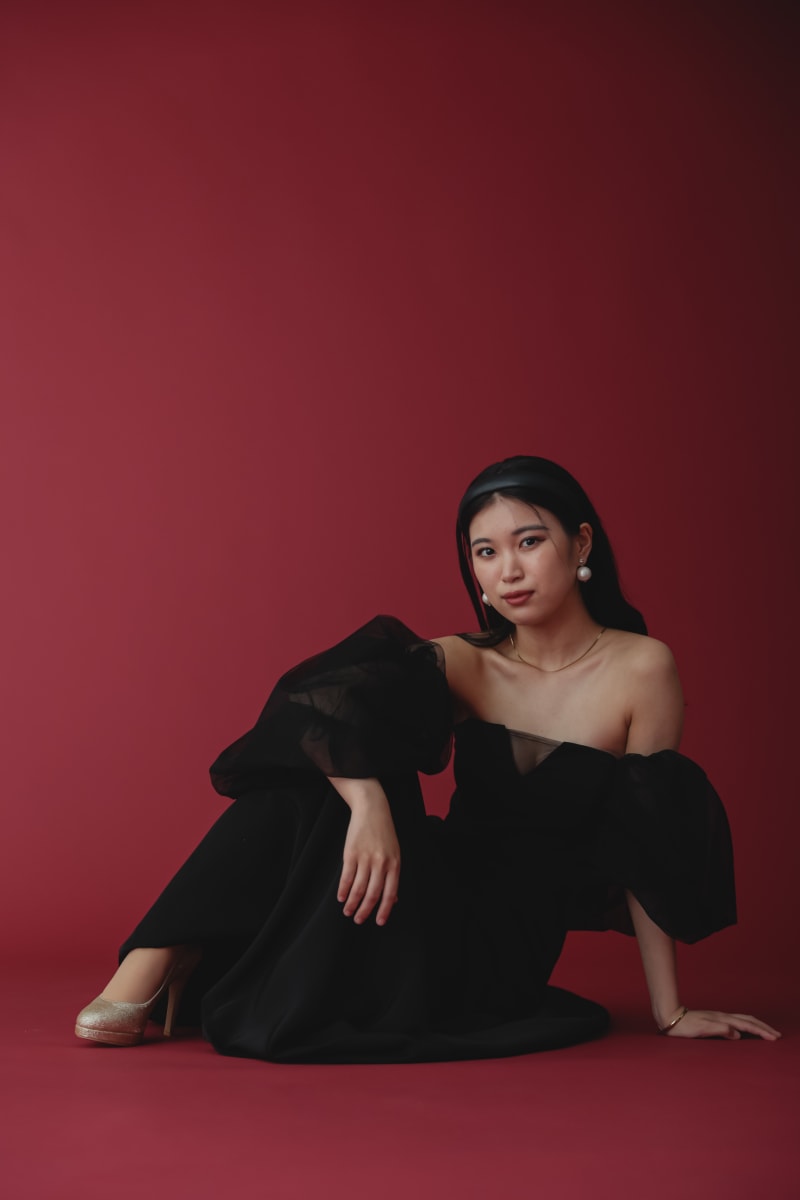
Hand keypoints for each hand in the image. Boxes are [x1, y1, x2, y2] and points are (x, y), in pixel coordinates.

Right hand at [337, 798, 400, 926]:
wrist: (372, 810)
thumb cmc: (384, 834)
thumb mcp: (394, 853)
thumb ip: (392, 876)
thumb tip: (393, 900)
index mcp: (394, 864)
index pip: (390, 893)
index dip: (384, 910)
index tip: (379, 922)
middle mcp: (381, 863)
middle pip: (373, 894)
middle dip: (365, 910)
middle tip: (358, 920)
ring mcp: (365, 858)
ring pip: (358, 888)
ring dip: (352, 903)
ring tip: (347, 912)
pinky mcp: (351, 853)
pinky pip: (347, 876)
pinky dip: (343, 889)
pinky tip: (341, 897)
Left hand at [663, 1007, 780, 1040]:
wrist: (670, 1017)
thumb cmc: (684, 1027)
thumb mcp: (701, 1030)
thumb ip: (719, 1030)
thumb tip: (737, 1034)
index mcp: (722, 1019)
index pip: (746, 1025)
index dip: (761, 1031)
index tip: (773, 1038)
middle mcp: (722, 1017)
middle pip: (748, 1020)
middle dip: (763, 1027)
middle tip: (776, 1035)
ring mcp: (719, 1017)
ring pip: (743, 1019)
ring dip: (756, 1025)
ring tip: (766, 1031)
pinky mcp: (715, 1020)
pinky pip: (737, 1021)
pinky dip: (747, 1025)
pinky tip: (746, 1029)